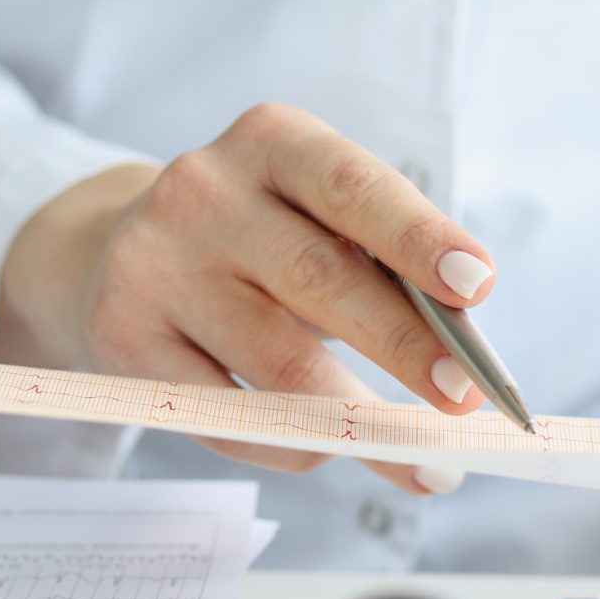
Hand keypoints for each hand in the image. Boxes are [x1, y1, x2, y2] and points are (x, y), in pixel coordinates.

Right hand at [0, 104, 497, 493]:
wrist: (120, 249)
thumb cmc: (263, 241)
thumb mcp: (319, 220)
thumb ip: (382, 267)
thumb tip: (457, 357)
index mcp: (272, 142)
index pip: (352, 187)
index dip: (417, 236)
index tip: (479, 282)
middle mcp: (204, 192)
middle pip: (320, 279)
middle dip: (406, 346)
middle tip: (466, 396)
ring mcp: (154, 265)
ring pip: (277, 364)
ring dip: (362, 423)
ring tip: (423, 456)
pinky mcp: (122, 339)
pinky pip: (227, 416)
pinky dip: (293, 443)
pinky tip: (333, 450)